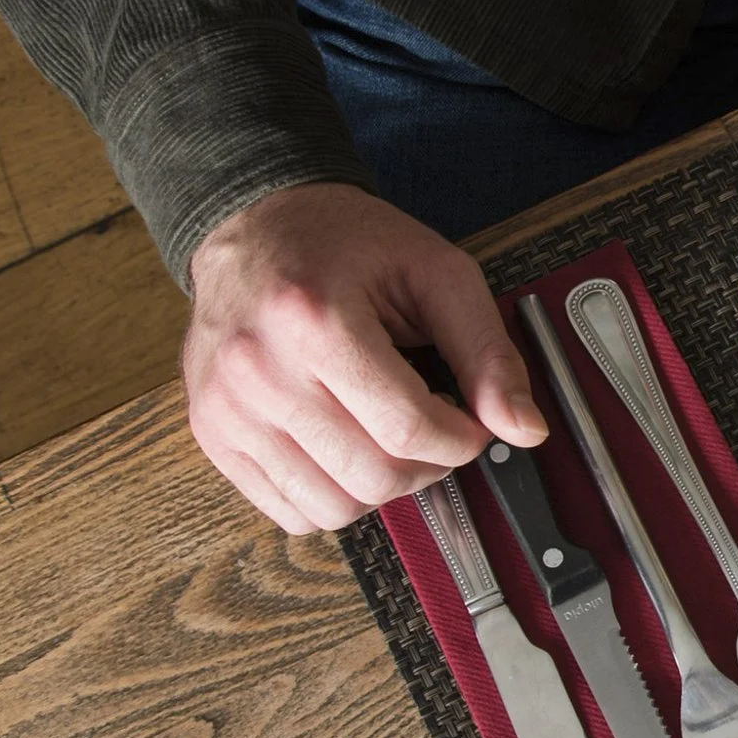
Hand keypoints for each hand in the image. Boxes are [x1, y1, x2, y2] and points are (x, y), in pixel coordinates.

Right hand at [182, 182, 547, 531]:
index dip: (461, 439)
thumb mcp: (436, 273)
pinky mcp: (212, 433)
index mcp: (314, 320)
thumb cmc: (346, 244)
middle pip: (374, 476)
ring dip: (382, 487)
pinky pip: (291, 512)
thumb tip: (525, 428)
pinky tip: (345, 448)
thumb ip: (487, 352)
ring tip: (387, 436)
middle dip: (428, 466)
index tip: (470, 422)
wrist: (255, 225)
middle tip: (433, 427)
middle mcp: (259, 370)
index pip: (409, 430)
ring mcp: (227, 408)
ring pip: (334, 507)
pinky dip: (334, 496)